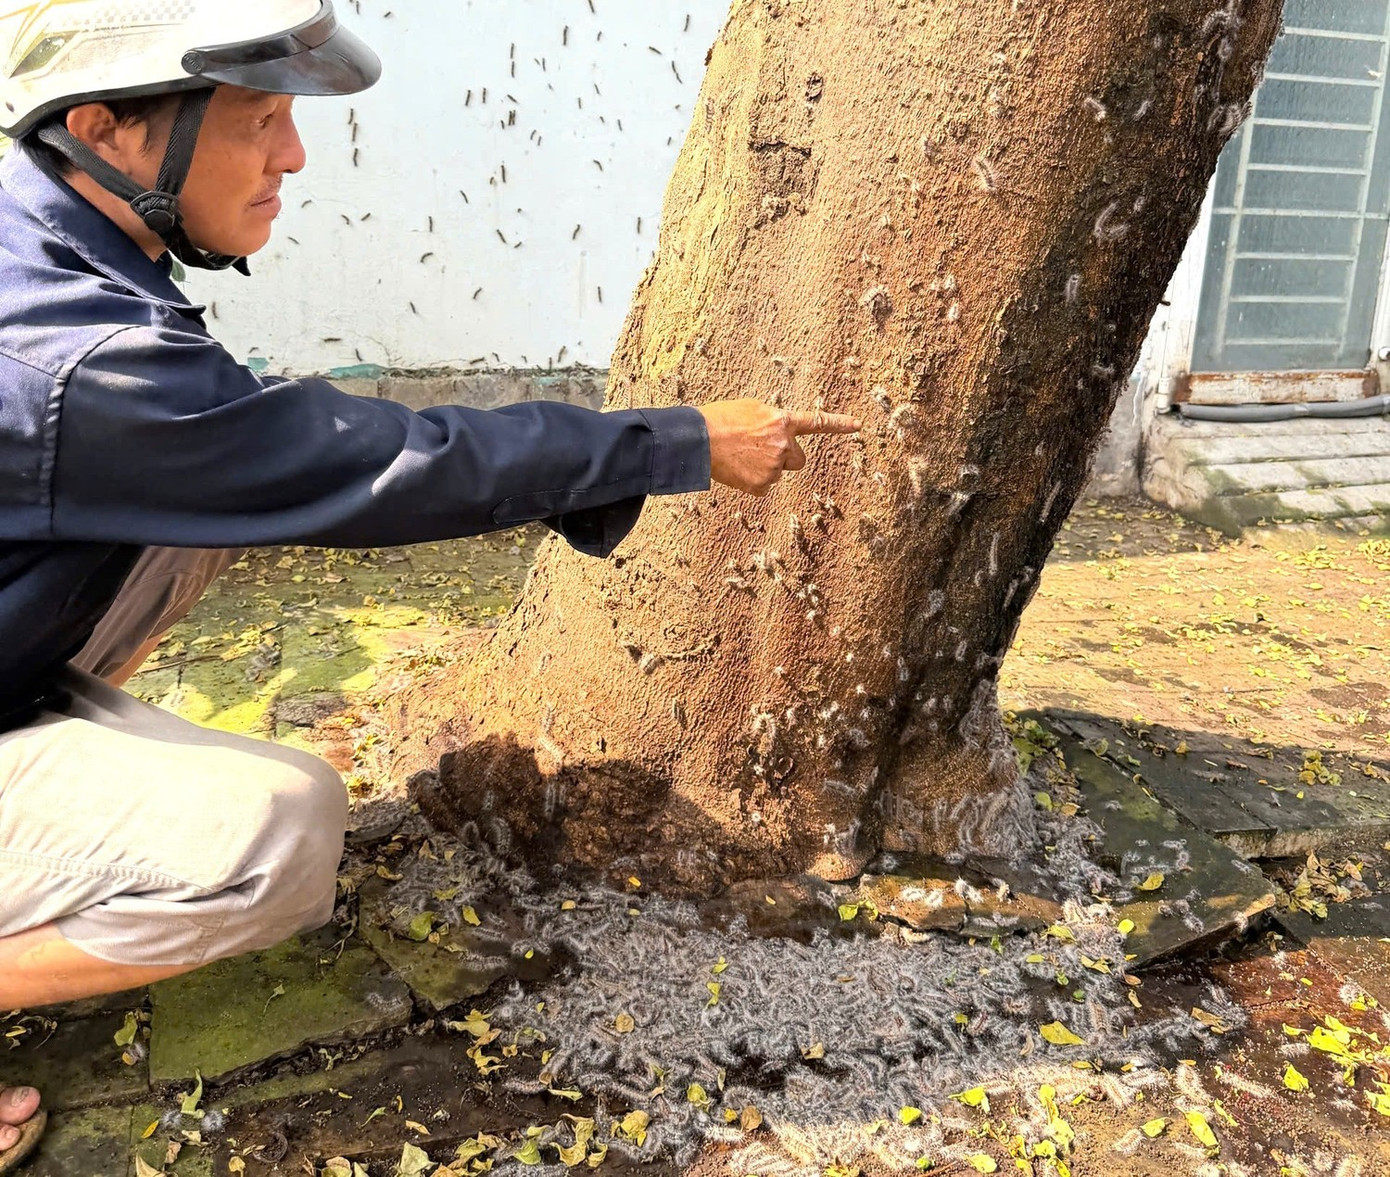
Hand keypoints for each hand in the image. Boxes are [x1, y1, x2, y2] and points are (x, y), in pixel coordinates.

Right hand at [698, 400, 860, 496]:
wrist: (698, 440)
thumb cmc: (720, 420)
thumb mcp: (751, 409)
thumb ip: (772, 421)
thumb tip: (778, 433)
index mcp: (782, 421)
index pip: (817, 422)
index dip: (839, 423)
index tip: (858, 425)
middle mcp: (783, 444)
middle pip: (798, 460)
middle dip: (786, 458)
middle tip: (761, 452)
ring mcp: (774, 467)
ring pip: (776, 473)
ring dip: (763, 468)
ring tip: (739, 457)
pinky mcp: (761, 485)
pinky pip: (763, 486)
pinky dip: (751, 481)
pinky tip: (736, 469)